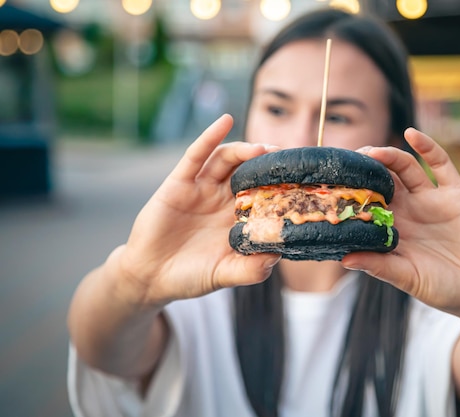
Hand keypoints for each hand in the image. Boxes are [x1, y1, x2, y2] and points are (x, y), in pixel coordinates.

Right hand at [114, 114, 279, 305]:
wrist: (150, 278)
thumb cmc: (190, 276)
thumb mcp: (225, 274)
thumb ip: (250, 269)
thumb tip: (277, 256)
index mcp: (239, 218)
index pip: (266, 194)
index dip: (283, 186)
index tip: (305, 181)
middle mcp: (223, 198)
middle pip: (251, 171)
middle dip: (270, 163)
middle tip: (290, 159)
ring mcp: (202, 188)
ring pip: (228, 160)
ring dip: (246, 150)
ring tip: (263, 149)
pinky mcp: (179, 182)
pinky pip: (196, 155)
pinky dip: (211, 136)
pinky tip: (225, 121)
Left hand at [343, 128, 459, 326]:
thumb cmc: (443, 289)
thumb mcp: (408, 278)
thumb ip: (380, 266)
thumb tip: (345, 259)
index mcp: (392, 229)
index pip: (366, 204)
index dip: (351, 194)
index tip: (331, 186)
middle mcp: (408, 210)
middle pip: (381, 180)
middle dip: (364, 169)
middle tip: (347, 162)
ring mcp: (431, 199)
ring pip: (405, 168)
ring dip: (388, 156)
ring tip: (371, 152)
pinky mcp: (455, 193)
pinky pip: (441, 165)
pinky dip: (427, 147)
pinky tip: (412, 134)